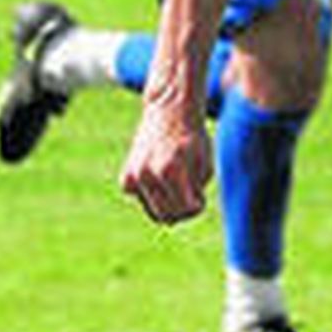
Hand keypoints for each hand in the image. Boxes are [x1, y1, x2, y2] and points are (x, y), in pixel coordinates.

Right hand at [120, 100, 212, 224]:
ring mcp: (135, 176)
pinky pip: (143, 201)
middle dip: (183, 211)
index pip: (187, 209)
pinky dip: (154, 196)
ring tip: (178, 186)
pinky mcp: (126, 178)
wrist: (170, 112)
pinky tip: (161, 178)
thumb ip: (195, 193)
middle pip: (168, 216)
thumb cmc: (193, 139)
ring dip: (169, 206)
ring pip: (154, 212)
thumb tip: (177, 219)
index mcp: (172, 170)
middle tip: (190, 194)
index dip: (197, 207)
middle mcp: (149, 174)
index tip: (200, 195)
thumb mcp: (205, 165)